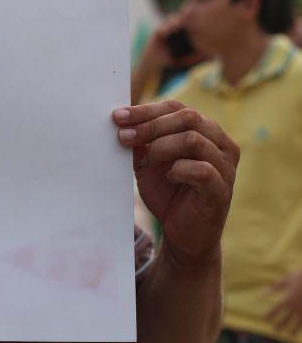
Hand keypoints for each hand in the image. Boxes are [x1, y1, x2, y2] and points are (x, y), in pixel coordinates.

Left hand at [113, 100, 238, 269]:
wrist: (182, 233)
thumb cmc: (167, 192)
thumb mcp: (147, 162)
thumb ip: (139, 142)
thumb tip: (120, 122)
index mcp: (204, 130)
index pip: (176, 108)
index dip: (146, 110)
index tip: (117, 117)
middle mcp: (220, 143)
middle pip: (187, 117)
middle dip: (149, 125)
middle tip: (123, 137)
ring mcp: (225, 166)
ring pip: (194, 140)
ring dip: (161, 146)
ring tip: (146, 160)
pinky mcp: (222, 190)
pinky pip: (202, 170)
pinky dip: (179, 169)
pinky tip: (168, 176)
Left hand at [267, 270, 301, 334]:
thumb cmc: (300, 277)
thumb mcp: (287, 279)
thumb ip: (276, 287)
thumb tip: (264, 292)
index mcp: (287, 298)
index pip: (276, 309)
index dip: (270, 314)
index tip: (265, 319)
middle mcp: (295, 306)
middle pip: (286, 318)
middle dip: (280, 324)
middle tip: (275, 330)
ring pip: (297, 322)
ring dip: (292, 329)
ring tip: (288, 335)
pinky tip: (299, 332)